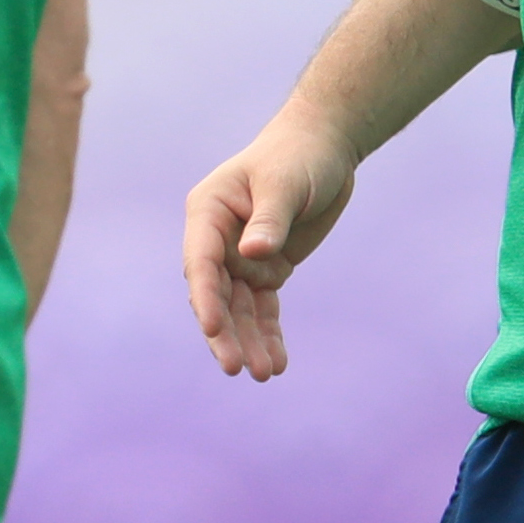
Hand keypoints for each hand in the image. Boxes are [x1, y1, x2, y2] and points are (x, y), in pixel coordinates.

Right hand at [183, 114, 362, 382]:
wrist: (323, 148)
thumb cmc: (298, 156)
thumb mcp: (285, 182)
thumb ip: (269, 218)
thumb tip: (254, 254)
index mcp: (208, 213)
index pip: (200, 261)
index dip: (205, 297)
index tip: (214, 328)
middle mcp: (217, 241)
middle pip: (214, 295)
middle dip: (226, 333)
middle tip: (237, 368)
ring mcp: (240, 259)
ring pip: (239, 310)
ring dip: (249, 341)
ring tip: (265, 374)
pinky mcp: (266, 270)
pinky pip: (264, 309)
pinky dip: (269, 335)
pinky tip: (278, 363)